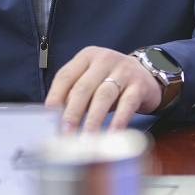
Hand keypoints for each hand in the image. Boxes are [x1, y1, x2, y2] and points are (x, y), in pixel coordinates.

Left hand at [44, 46, 161, 132]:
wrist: (146, 75)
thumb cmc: (111, 80)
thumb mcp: (91, 80)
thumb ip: (74, 93)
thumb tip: (56, 117)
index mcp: (87, 56)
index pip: (65, 75)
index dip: (55, 96)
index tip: (49, 116)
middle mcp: (104, 59)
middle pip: (83, 87)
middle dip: (72, 112)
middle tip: (66, 132)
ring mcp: (123, 70)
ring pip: (104, 95)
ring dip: (93, 119)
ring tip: (87, 138)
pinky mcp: (139, 84)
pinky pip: (127, 103)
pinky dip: (119, 120)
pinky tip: (112, 134)